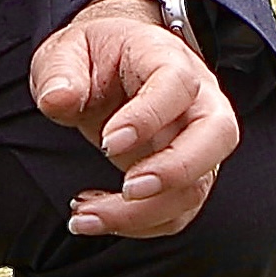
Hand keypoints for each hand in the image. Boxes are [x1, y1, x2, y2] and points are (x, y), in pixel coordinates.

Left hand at [29, 0, 240, 239]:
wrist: (111, 68)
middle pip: (217, 135)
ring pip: (197, 186)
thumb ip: (60, 73)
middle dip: (176, 171)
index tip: (107, 142)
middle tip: (129, 190)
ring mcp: (197, 141)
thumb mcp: (65, 52)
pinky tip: (95, 214)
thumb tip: (58, 99)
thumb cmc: (93, 58)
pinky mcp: (186, 176)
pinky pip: (178, 210)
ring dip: (143, 213)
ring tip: (84, 216)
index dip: (148, 117)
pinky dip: (138, 224)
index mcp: (168, 59)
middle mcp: (197, 100)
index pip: (177, 85)